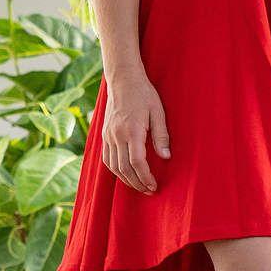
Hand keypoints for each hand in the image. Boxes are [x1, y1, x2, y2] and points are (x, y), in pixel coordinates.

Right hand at [101, 68, 168, 194]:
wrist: (123, 79)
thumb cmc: (144, 94)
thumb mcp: (158, 112)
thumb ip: (161, 136)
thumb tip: (166, 157)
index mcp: (132, 130)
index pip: (137, 162)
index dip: (145, 177)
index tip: (154, 185)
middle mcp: (117, 135)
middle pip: (124, 168)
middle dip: (137, 182)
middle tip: (149, 190)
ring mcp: (108, 135)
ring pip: (113, 166)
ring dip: (125, 179)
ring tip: (138, 186)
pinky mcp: (105, 134)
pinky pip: (106, 158)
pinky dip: (115, 170)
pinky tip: (125, 174)